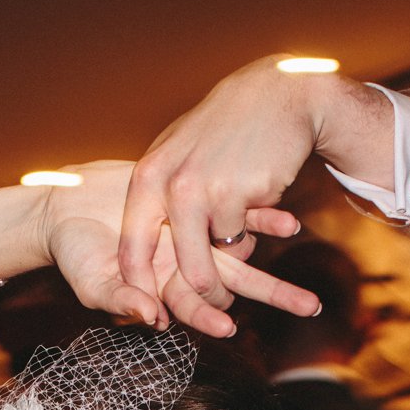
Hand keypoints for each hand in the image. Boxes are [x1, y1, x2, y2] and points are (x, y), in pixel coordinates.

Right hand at [42, 161, 319, 337]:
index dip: (208, 317)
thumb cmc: (73, 252)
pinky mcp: (194, 203)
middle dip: (272, 295)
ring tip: (311, 259)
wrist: (68, 206)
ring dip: (277, 258)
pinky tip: (288, 221)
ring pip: (243, 250)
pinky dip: (260, 217)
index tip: (228, 328)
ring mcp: (193, 236)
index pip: (193, 306)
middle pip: (235, 283)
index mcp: (163, 288)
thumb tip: (151, 318)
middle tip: (311, 307)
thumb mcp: (92, 281)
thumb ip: (121, 299)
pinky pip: (235, 211)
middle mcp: (186, 265)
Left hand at [121, 58, 381, 330]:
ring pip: (213, 264)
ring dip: (227, 272)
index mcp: (147, 178)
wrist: (277, 96)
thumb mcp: (177, 152)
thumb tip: (143, 245)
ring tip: (236, 260)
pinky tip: (254, 208)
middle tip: (207, 309)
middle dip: (195, 299)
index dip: (139, 287)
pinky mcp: (240, 196)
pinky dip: (249, 238)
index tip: (149, 312)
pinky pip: (242, 242)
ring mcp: (205, 192)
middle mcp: (171, 187)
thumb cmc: (223, 129)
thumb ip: (158, 193)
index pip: (132, 250)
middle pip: (178, 270)